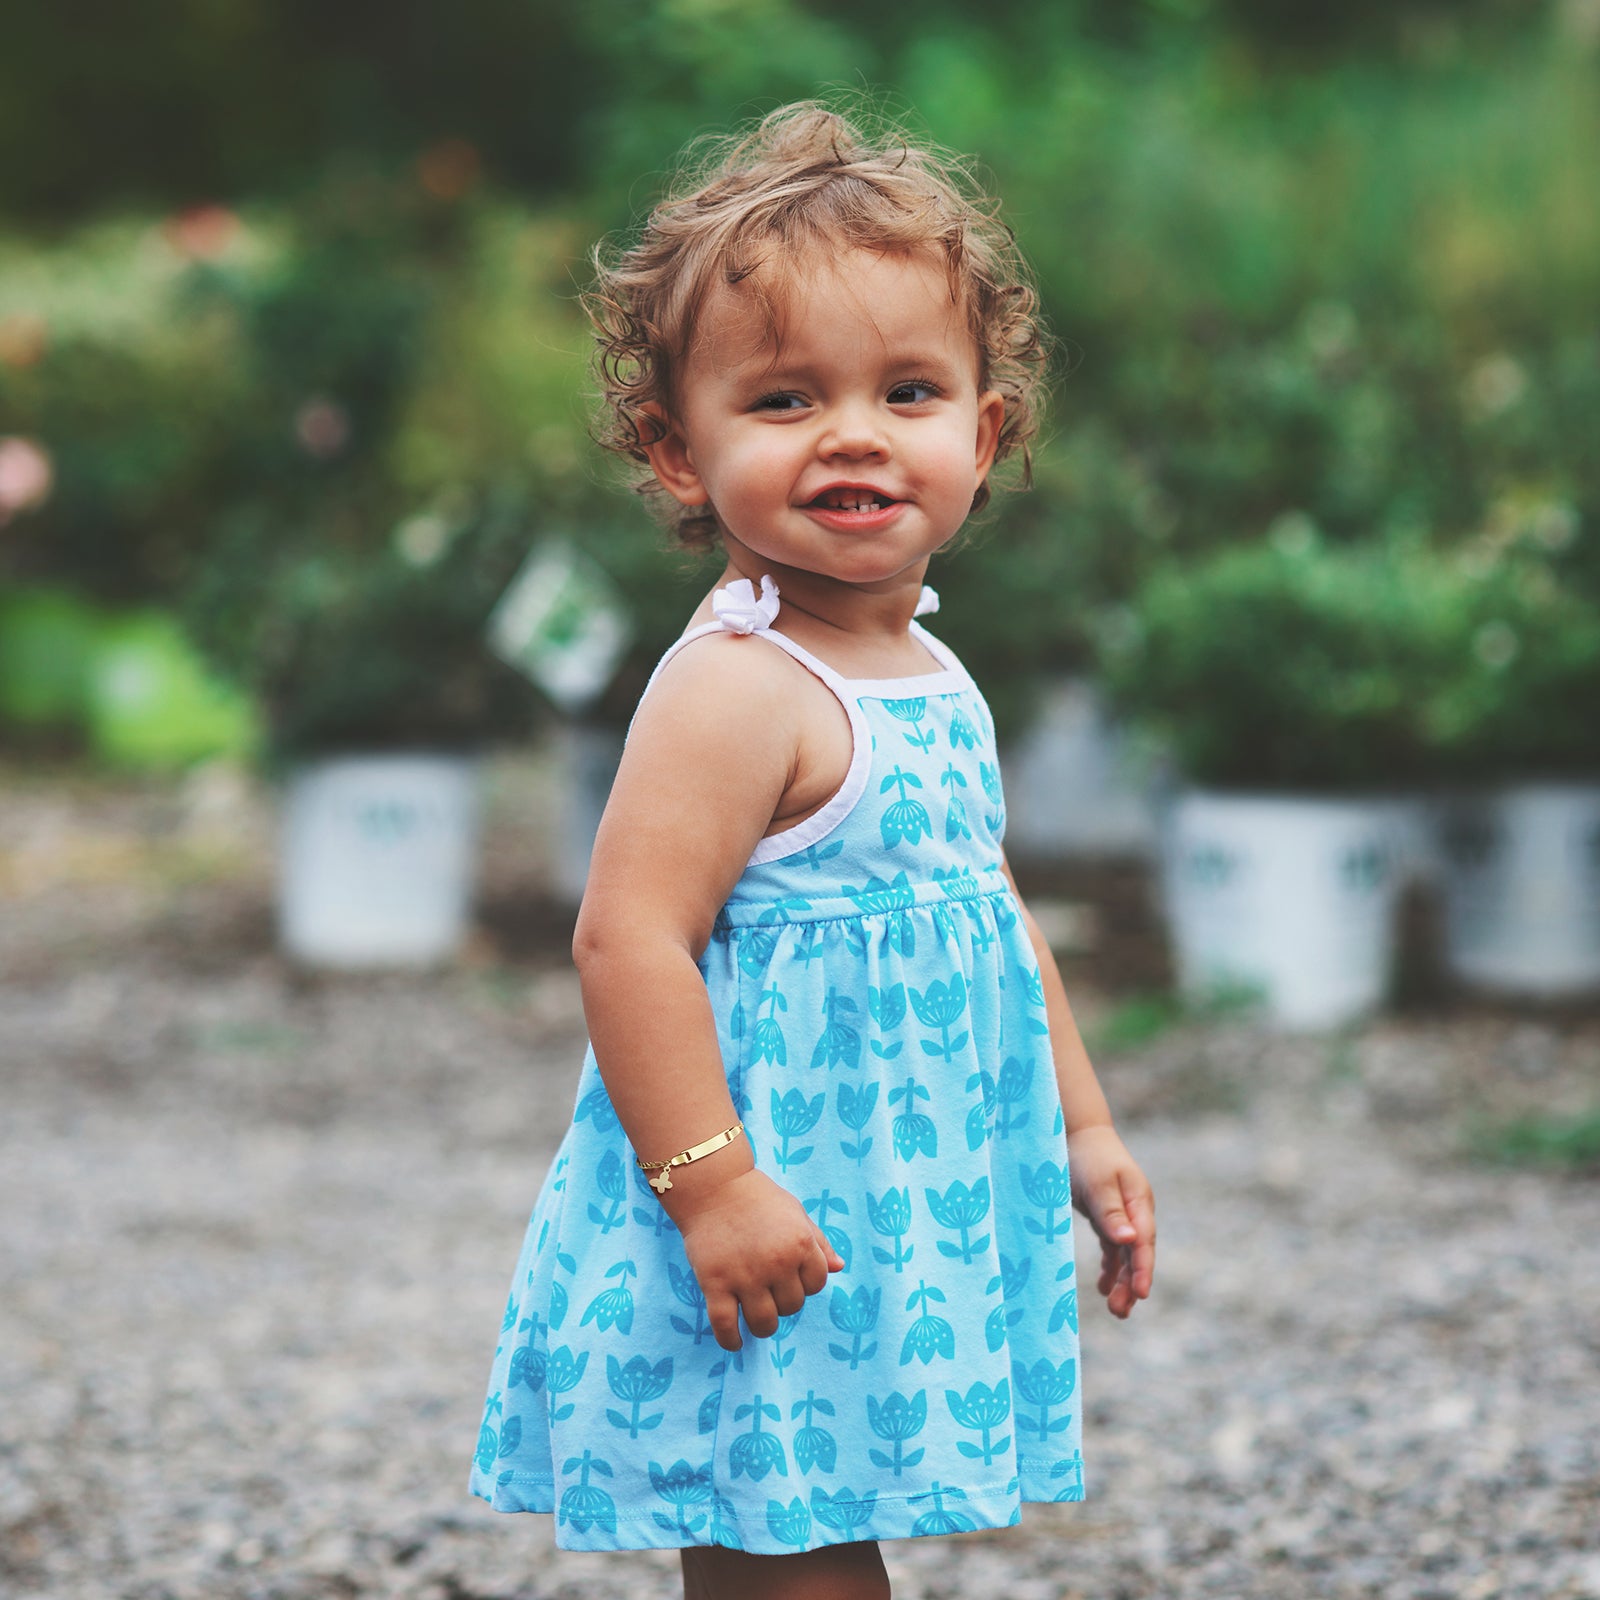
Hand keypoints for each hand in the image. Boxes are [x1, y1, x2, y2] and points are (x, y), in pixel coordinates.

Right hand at [669, 1167, 844, 1349]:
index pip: (817, 1284)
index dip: (805, 1283)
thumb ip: (819, 1242)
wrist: (713, 1186)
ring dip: (763, 1324)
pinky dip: (731, 1340)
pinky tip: (735, 1341)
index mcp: (800, 1243)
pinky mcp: (715, 1283)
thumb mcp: (796, 1213)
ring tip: (756, 1315)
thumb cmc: (758, 1198)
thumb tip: (839, 1268)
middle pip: (792, 1306)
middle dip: (783, 1301)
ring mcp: (745, 1275)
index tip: (790, 1277)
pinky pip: (725, 1325)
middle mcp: (777, 1262)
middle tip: (768, 1287)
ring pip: (764, 1323)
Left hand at [1067, 1123, 1154, 1318]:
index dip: (1143, 1269)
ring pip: (1127, 1255)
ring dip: (1123, 1281)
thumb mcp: (1097, 1183)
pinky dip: (1111, 1268)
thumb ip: (1111, 1212)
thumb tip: (1131, 1240)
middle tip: (1120, 1312)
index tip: (1140, 1293)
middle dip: (1132, 1283)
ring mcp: (1123, 1215)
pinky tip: (1105, 1287)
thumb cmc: (1087, 1155)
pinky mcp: (1107, 1217)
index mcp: (1139, 1201)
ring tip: (1115, 1310)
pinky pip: (1114, 1249)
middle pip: (1138, 1254)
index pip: (1144, 1241)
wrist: (1076, 1132)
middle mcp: (1135, 1211)